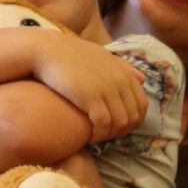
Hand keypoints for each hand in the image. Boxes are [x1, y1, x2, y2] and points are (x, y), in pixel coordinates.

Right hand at [30, 33, 147, 142]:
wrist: (45, 51)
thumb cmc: (71, 54)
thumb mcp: (102, 56)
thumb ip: (124, 67)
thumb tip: (142, 79)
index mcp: (125, 73)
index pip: (142, 105)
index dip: (133, 121)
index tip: (118, 127)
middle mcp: (120, 81)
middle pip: (133, 117)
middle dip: (122, 131)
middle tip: (106, 134)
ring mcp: (107, 89)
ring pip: (120, 124)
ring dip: (110, 135)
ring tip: (97, 136)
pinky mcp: (92, 97)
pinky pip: (104, 125)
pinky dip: (99, 135)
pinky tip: (89, 137)